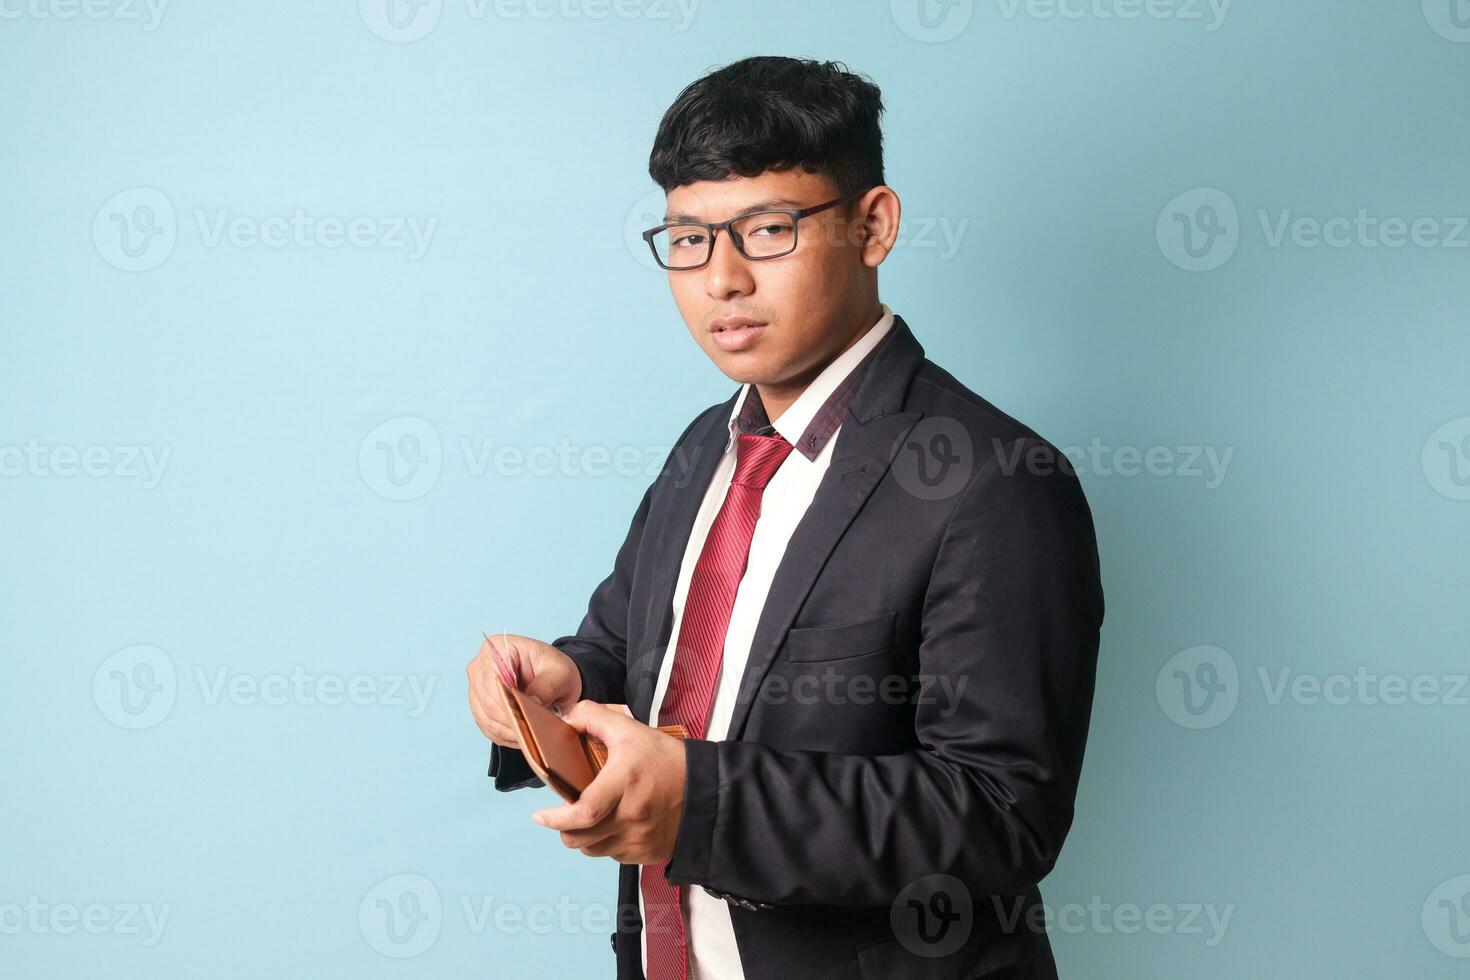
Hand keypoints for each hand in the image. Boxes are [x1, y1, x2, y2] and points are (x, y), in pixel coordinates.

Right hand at [466, 633, 581, 749]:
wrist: (554, 678)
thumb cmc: (555, 670)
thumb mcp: (560, 674)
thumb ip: (546, 687)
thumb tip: (532, 703)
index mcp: (499, 648)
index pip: (494, 681)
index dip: (510, 703)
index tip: (529, 717)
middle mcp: (481, 666)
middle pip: (488, 702)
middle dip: (512, 719)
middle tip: (534, 730)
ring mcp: (477, 687)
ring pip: (486, 718)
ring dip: (509, 730)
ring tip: (531, 734)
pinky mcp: (479, 706)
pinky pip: (487, 727)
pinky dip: (505, 735)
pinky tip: (523, 735)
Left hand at [531, 701, 686, 864]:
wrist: (707, 791)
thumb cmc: (668, 759)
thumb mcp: (631, 729)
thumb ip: (594, 716)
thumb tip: (565, 718)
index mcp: (623, 783)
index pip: (583, 813)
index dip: (556, 819)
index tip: (540, 816)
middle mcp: (630, 816)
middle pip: (579, 839)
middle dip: (564, 829)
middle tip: (564, 815)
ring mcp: (638, 839)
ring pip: (593, 850)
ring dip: (585, 837)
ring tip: (591, 818)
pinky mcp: (646, 854)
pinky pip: (613, 856)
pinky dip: (606, 843)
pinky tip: (614, 825)